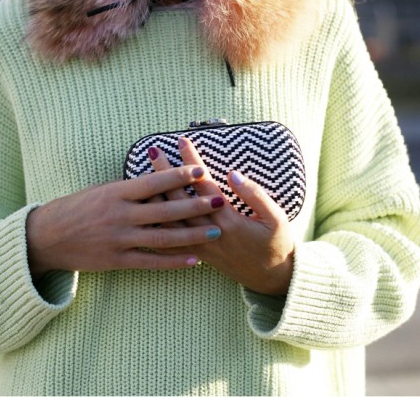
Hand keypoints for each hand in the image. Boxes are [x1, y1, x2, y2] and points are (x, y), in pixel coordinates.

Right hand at [25, 165, 225, 278]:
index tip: (201, 171)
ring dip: (192, 235)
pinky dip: (173, 262)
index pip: (153, 182)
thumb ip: (128, 189)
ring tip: (215, 231)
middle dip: (195, 206)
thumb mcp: (100, 190)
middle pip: (165, 210)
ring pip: (163, 238)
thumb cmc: (75, 208)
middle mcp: (119, 215)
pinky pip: (150, 262)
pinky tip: (194, 260)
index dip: (178, 176)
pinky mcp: (116, 260)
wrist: (46, 237)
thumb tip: (159, 179)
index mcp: (116, 193)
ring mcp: (118, 239)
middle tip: (220, 201)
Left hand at [148, 139, 294, 294]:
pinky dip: (155, 225)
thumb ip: (255, 195)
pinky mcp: (196, 254)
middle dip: (164, 173)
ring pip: (168, 220)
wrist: (272, 278)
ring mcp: (200, 246)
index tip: (181, 141)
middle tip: (153, 150)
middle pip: (179, 199)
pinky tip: (146, 210)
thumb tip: (232, 174)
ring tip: (142, 175)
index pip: (203, 185)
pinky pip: (168, 241)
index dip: (191, 162)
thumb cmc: (277, 245)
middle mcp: (209, 234)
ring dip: (155, 196)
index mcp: (229, 222)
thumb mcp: (276, 218)